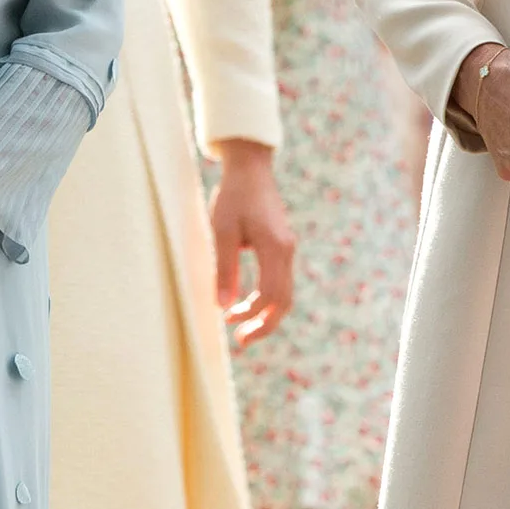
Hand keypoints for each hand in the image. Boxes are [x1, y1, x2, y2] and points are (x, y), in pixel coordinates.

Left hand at [208, 139, 294, 345]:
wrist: (250, 168)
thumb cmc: (232, 196)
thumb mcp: (221, 230)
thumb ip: (224, 269)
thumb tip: (222, 306)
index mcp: (275, 248)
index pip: (269, 295)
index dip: (252, 317)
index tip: (231, 326)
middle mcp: (287, 250)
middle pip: (284, 300)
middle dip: (264, 324)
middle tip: (241, 341)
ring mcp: (287, 248)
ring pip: (284, 292)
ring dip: (264, 312)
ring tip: (239, 323)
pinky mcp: (282, 245)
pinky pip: (280, 280)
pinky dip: (266, 297)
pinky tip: (245, 301)